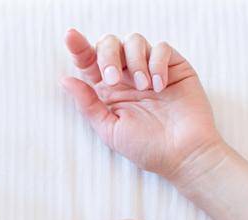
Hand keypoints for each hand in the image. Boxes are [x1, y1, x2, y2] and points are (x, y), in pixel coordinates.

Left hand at [59, 29, 222, 180]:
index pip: (89, 61)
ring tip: (144, 88)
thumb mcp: (109, 129)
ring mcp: (151, 69)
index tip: (70, 37)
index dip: (79, 47)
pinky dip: (157, 63)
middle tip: (113, 79)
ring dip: (134, 62)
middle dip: (107, 55)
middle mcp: (127, 76)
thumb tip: (65, 80)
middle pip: (110, 43)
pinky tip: (160, 86)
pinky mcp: (174, 66)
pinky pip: (161, 48)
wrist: (183, 154)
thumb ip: (88, 104)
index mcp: (108, 90)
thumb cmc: (146, 147)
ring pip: (134, 40)